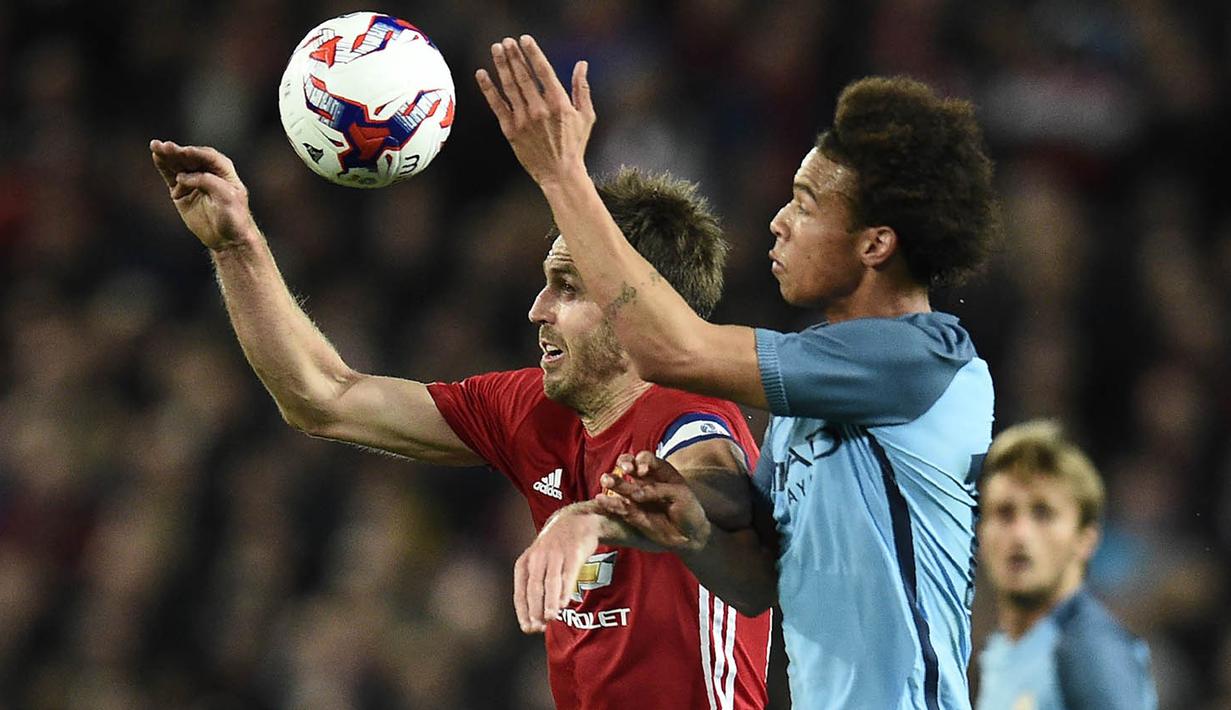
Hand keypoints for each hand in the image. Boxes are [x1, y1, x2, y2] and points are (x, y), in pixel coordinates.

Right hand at [149, 139, 257, 250]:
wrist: (227, 239)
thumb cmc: (233, 217)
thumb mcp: (227, 197)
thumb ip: (207, 182)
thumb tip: (182, 177)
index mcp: (223, 170)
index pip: (208, 157)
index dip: (196, 153)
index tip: (184, 152)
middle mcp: (207, 172)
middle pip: (191, 158)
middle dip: (178, 152)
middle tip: (164, 146)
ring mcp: (193, 181)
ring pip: (179, 165)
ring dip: (167, 155)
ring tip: (155, 146)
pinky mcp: (181, 191)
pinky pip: (171, 176)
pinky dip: (164, 167)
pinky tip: (156, 157)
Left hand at [475, 35, 594, 187]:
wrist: (560, 174)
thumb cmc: (575, 145)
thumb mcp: (586, 116)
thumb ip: (582, 89)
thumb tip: (582, 64)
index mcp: (559, 103)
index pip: (543, 71)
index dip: (532, 53)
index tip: (524, 39)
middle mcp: (540, 109)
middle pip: (523, 75)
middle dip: (514, 55)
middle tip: (506, 41)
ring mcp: (523, 120)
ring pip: (509, 86)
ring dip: (501, 65)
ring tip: (496, 49)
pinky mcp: (511, 130)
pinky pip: (497, 105)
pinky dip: (488, 88)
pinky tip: (481, 73)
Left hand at [512, 505, 603, 633]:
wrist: (576, 521)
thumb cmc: (555, 549)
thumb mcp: (538, 562)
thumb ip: (536, 587)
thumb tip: (535, 619)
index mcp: (525, 563)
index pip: (520, 592)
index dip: (523, 612)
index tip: (527, 628)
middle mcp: (538, 558)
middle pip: (534, 588)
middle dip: (535, 609)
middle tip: (538, 628)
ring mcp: (556, 554)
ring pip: (550, 582)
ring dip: (550, 602)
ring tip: (550, 618)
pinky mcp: (573, 553)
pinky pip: (568, 574)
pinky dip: (565, 590)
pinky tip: (564, 604)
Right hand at [596, 452, 712, 553]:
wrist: (690, 534)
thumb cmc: (689, 508)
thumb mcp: (679, 495)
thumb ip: (657, 491)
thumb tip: (635, 493)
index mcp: (659, 471)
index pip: (645, 459)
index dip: (641, 461)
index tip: (641, 471)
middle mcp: (645, 481)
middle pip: (628, 467)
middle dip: (623, 465)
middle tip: (623, 468)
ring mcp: (637, 497)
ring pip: (621, 487)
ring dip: (613, 482)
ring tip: (605, 480)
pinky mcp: (632, 514)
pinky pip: (619, 507)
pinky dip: (610, 504)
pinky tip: (600, 500)